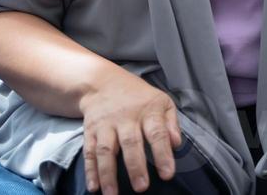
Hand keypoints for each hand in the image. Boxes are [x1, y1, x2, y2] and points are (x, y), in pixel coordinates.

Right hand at [77, 67, 182, 194]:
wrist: (103, 83)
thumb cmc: (139, 98)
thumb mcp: (161, 102)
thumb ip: (171, 124)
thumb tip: (177, 144)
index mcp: (148, 111)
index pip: (157, 133)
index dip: (162, 154)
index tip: (167, 174)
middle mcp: (125, 118)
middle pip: (130, 143)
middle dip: (135, 166)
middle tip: (141, 188)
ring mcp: (105, 125)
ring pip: (106, 150)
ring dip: (108, 173)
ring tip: (113, 194)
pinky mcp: (90, 131)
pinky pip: (89, 152)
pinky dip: (90, 171)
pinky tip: (94, 187)